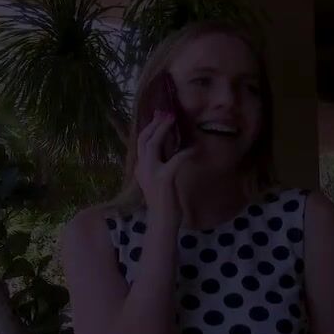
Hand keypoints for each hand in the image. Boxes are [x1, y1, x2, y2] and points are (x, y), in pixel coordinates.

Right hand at [135, 111, 197, 226]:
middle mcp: (141, 168)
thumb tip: (169, 146)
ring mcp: (151, 173)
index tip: (160, 116)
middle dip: (155, 124)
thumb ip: (160, 164)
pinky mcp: (164, 179)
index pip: (141, 142)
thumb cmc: (164, 202)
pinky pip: (175, 160)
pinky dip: (185, 153)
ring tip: (173, 120)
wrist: (162, 221)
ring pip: (153, 144)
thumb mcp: (158, 179)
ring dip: (163, 130)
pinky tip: (194, 149)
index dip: (150, 127)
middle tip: (168, 113)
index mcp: (140, 168)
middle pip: (144, 139)